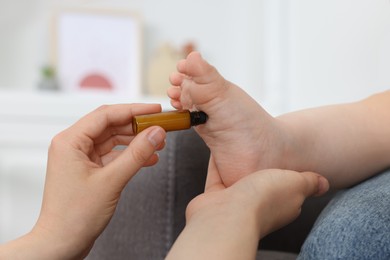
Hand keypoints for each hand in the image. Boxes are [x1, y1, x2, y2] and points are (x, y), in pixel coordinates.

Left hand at [0, 104, 165, 259]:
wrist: (62, 243)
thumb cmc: (74, 216)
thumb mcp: (111, 181)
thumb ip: (136, 154)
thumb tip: (155, 134)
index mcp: (70, 141)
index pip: (106, 115)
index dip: (134, 110)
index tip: (155, 110)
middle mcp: (73, 145)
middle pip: (111, 126)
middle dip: (137, 127)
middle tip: (160, 126)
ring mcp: (81, 158)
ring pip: (113, 140)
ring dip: (136, 142)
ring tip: (158, 143)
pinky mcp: (89, 169)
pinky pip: (113, 155)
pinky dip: (130, 156)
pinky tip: (148, 159)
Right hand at [167, 157, 328, 259]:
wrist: (228, 215)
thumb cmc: (263, 199)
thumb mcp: (296, 183)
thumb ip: (309, 182)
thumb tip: (324, 184)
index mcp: (284, 204)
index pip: (288, 187)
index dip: (287, 172)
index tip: (284, 155)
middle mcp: (260, 205)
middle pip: (260, 181)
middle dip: (258, 166)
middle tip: (258, 146)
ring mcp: (236, 203)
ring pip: (238, 179)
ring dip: (237, 165)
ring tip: (239, 145)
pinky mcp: (216, 199)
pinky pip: (217, 177)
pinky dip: (218, 165)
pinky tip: (220, 151)